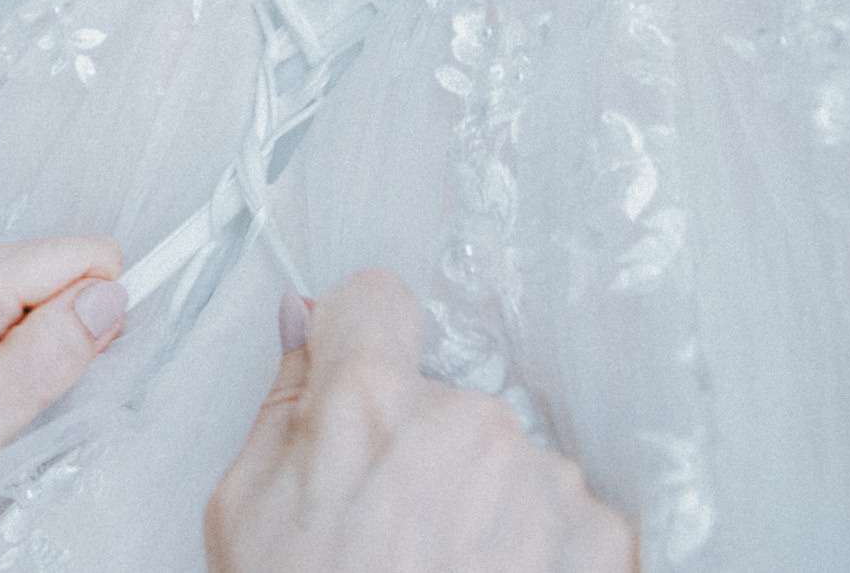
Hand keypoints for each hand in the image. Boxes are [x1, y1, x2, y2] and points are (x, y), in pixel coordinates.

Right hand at [206, 269, 634, 572]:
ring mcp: (542, 481)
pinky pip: (568, 513)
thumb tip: (302, 326)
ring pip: (509, 458)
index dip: (357, 342)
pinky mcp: (602, 539)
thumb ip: (283, 406)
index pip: (375, 301)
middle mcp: (466, 424)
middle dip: (423, 449)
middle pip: (446, 396)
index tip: (358, 382)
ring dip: (486, 503)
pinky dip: (540, 550)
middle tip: (392, 534)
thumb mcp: (247, 512)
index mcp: (367, 405)